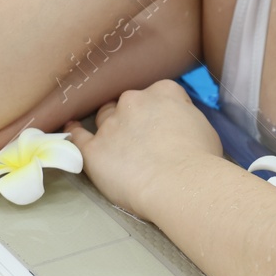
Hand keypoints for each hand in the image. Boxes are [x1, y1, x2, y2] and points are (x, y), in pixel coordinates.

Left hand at [63, 79, 222, 219]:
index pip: (160, 93)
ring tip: (114, 140)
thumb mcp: (204, 127)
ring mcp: (111, 124)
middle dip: (134, 116)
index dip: (162, 110)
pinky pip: (78, 136)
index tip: (166, 125)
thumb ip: (184, 117)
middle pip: (129, 103)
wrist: (180, 184)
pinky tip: (71, 128)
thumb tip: (176, 123)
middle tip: (143, 137)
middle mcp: (135, 101)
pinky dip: (74, 131)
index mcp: (165, 92)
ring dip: (109, 126)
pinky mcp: (93, 149)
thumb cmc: (200, 159)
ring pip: (104, 116)